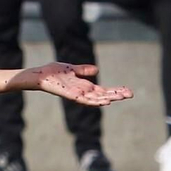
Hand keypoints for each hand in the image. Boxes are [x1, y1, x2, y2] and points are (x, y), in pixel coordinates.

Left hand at [11, 62, 132, 106]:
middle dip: (117, 95)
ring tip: (121, 97)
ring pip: (96, 99)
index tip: (128, 91)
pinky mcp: (70, 95)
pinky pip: (85, 100)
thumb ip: (83, 70)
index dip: (115, 91)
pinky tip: (105, 101)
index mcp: (84, 87)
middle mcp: (82, 92)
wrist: (39, 75)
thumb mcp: (72, 69)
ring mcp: (77, 95)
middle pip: (103, 95)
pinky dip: (95, 101)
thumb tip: (96, 70)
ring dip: (109, 98)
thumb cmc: (53, 73)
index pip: (104, 90)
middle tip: (131, 94)